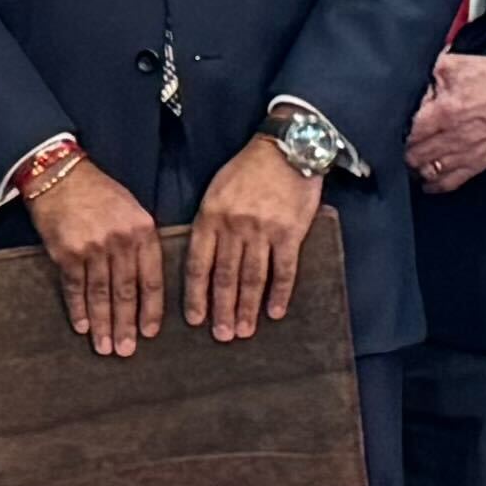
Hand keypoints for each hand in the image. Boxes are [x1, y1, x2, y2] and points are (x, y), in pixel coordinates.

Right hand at [24, 154, 166, 359]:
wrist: (60, 176)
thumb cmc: (99, 193)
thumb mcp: (132, 210)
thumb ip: (142, 242)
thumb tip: (145, 282)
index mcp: (142, 230)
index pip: (151, 279)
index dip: (150, 309)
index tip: (149, 333)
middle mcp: (120, 241)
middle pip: (126, 292)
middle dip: (126, 325)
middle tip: (126, 350)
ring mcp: (92, 247)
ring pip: (101, 295)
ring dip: (103, 324)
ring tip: (104, 347)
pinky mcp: (66, 253)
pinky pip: (75, 288)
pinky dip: (78, 309)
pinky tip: (82, 326)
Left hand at [189, 140, 323, 339]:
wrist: (286, 149)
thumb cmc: (247, 171)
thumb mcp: (216, 192)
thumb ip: (208, 225)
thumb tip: (201, 263)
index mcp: (211, 217)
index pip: (199, 265)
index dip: (196, 296)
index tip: (194, 320)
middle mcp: (234, 227)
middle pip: (225, 277)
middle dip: (222, 310)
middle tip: (221, 336)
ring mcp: (263, 230)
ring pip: (253, 277)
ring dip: (248, 308)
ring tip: (244, 331)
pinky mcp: (290, 232)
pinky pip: (284, 269)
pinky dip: (280, 293)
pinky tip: (275, 312)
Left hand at [407, 49, 485, 191]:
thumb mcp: (458, 64)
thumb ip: (431, 71)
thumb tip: (412, 77)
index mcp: (445, 112)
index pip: (409, 131)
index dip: (397, 130)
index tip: (394, 126)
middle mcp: (452, 137)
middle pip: (413, 154)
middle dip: (402, 149)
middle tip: (398, 143)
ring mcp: (464, 154)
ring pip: (427, 171)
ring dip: (414, 166)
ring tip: (408, 159)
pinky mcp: (476, 164)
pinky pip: (448, 183)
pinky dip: (433, 184)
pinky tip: (425, 179)